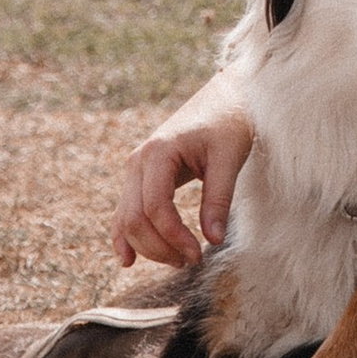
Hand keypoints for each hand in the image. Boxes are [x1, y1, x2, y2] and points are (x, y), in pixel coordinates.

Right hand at [113, 87, 254, 268]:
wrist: (226, 96)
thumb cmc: (230, 121)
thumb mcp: (230, 157)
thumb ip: (219, 198)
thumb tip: (213, 240)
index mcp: (159, 152)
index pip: (155, 207)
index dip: (173, 237)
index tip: (198, 255)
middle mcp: (139, 160)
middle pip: (135, 218)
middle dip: (159, 247)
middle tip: (190, 262)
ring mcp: (136, 168)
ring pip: (127, 218)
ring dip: (147, 246)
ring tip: (178, 260)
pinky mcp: (142, 176)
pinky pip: (126, 210)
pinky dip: (126, 235)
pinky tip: (128, 259)